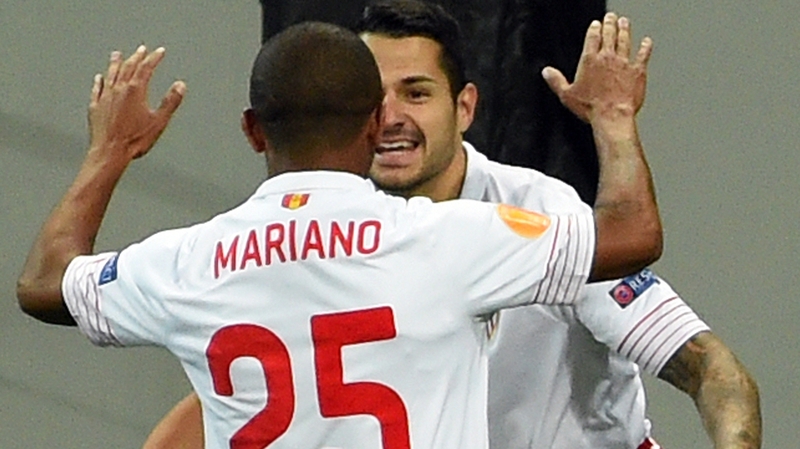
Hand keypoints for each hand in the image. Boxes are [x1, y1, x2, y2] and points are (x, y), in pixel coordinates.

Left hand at [88, 45, 185, 160]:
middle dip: (136, 57)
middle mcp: (118, 89)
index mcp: (135, 90)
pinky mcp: (95, 107)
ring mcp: (105, 97)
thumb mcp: (159, 121)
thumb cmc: (134, 140)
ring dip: (116, 63)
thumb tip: (180, 86)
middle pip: (128, 67)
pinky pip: (97, 89)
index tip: (160, 52)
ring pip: (111, 74)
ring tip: (117, 55)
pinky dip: (100, 81)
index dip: (154, 58)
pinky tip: (99, 78)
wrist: (109, 152)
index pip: (146, 68)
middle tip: (141, 50)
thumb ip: (170, 102)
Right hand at [541, 13, 651, 123]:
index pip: (592, 38)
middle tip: (611, 17)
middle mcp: (607, 58)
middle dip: (610, 24)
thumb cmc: (590, 108)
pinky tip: (647, 42)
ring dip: (625, 30)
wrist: (612, 115)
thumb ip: (556, 81)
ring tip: (624, 23)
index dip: (594, 28)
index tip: (596, 24)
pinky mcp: (637, 71)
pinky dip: (645, 47)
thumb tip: (547, 72)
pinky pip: (642, 55)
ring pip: (625, 40)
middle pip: (609, 34)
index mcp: (589, 61)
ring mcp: (624, 63)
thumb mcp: (567, 95)